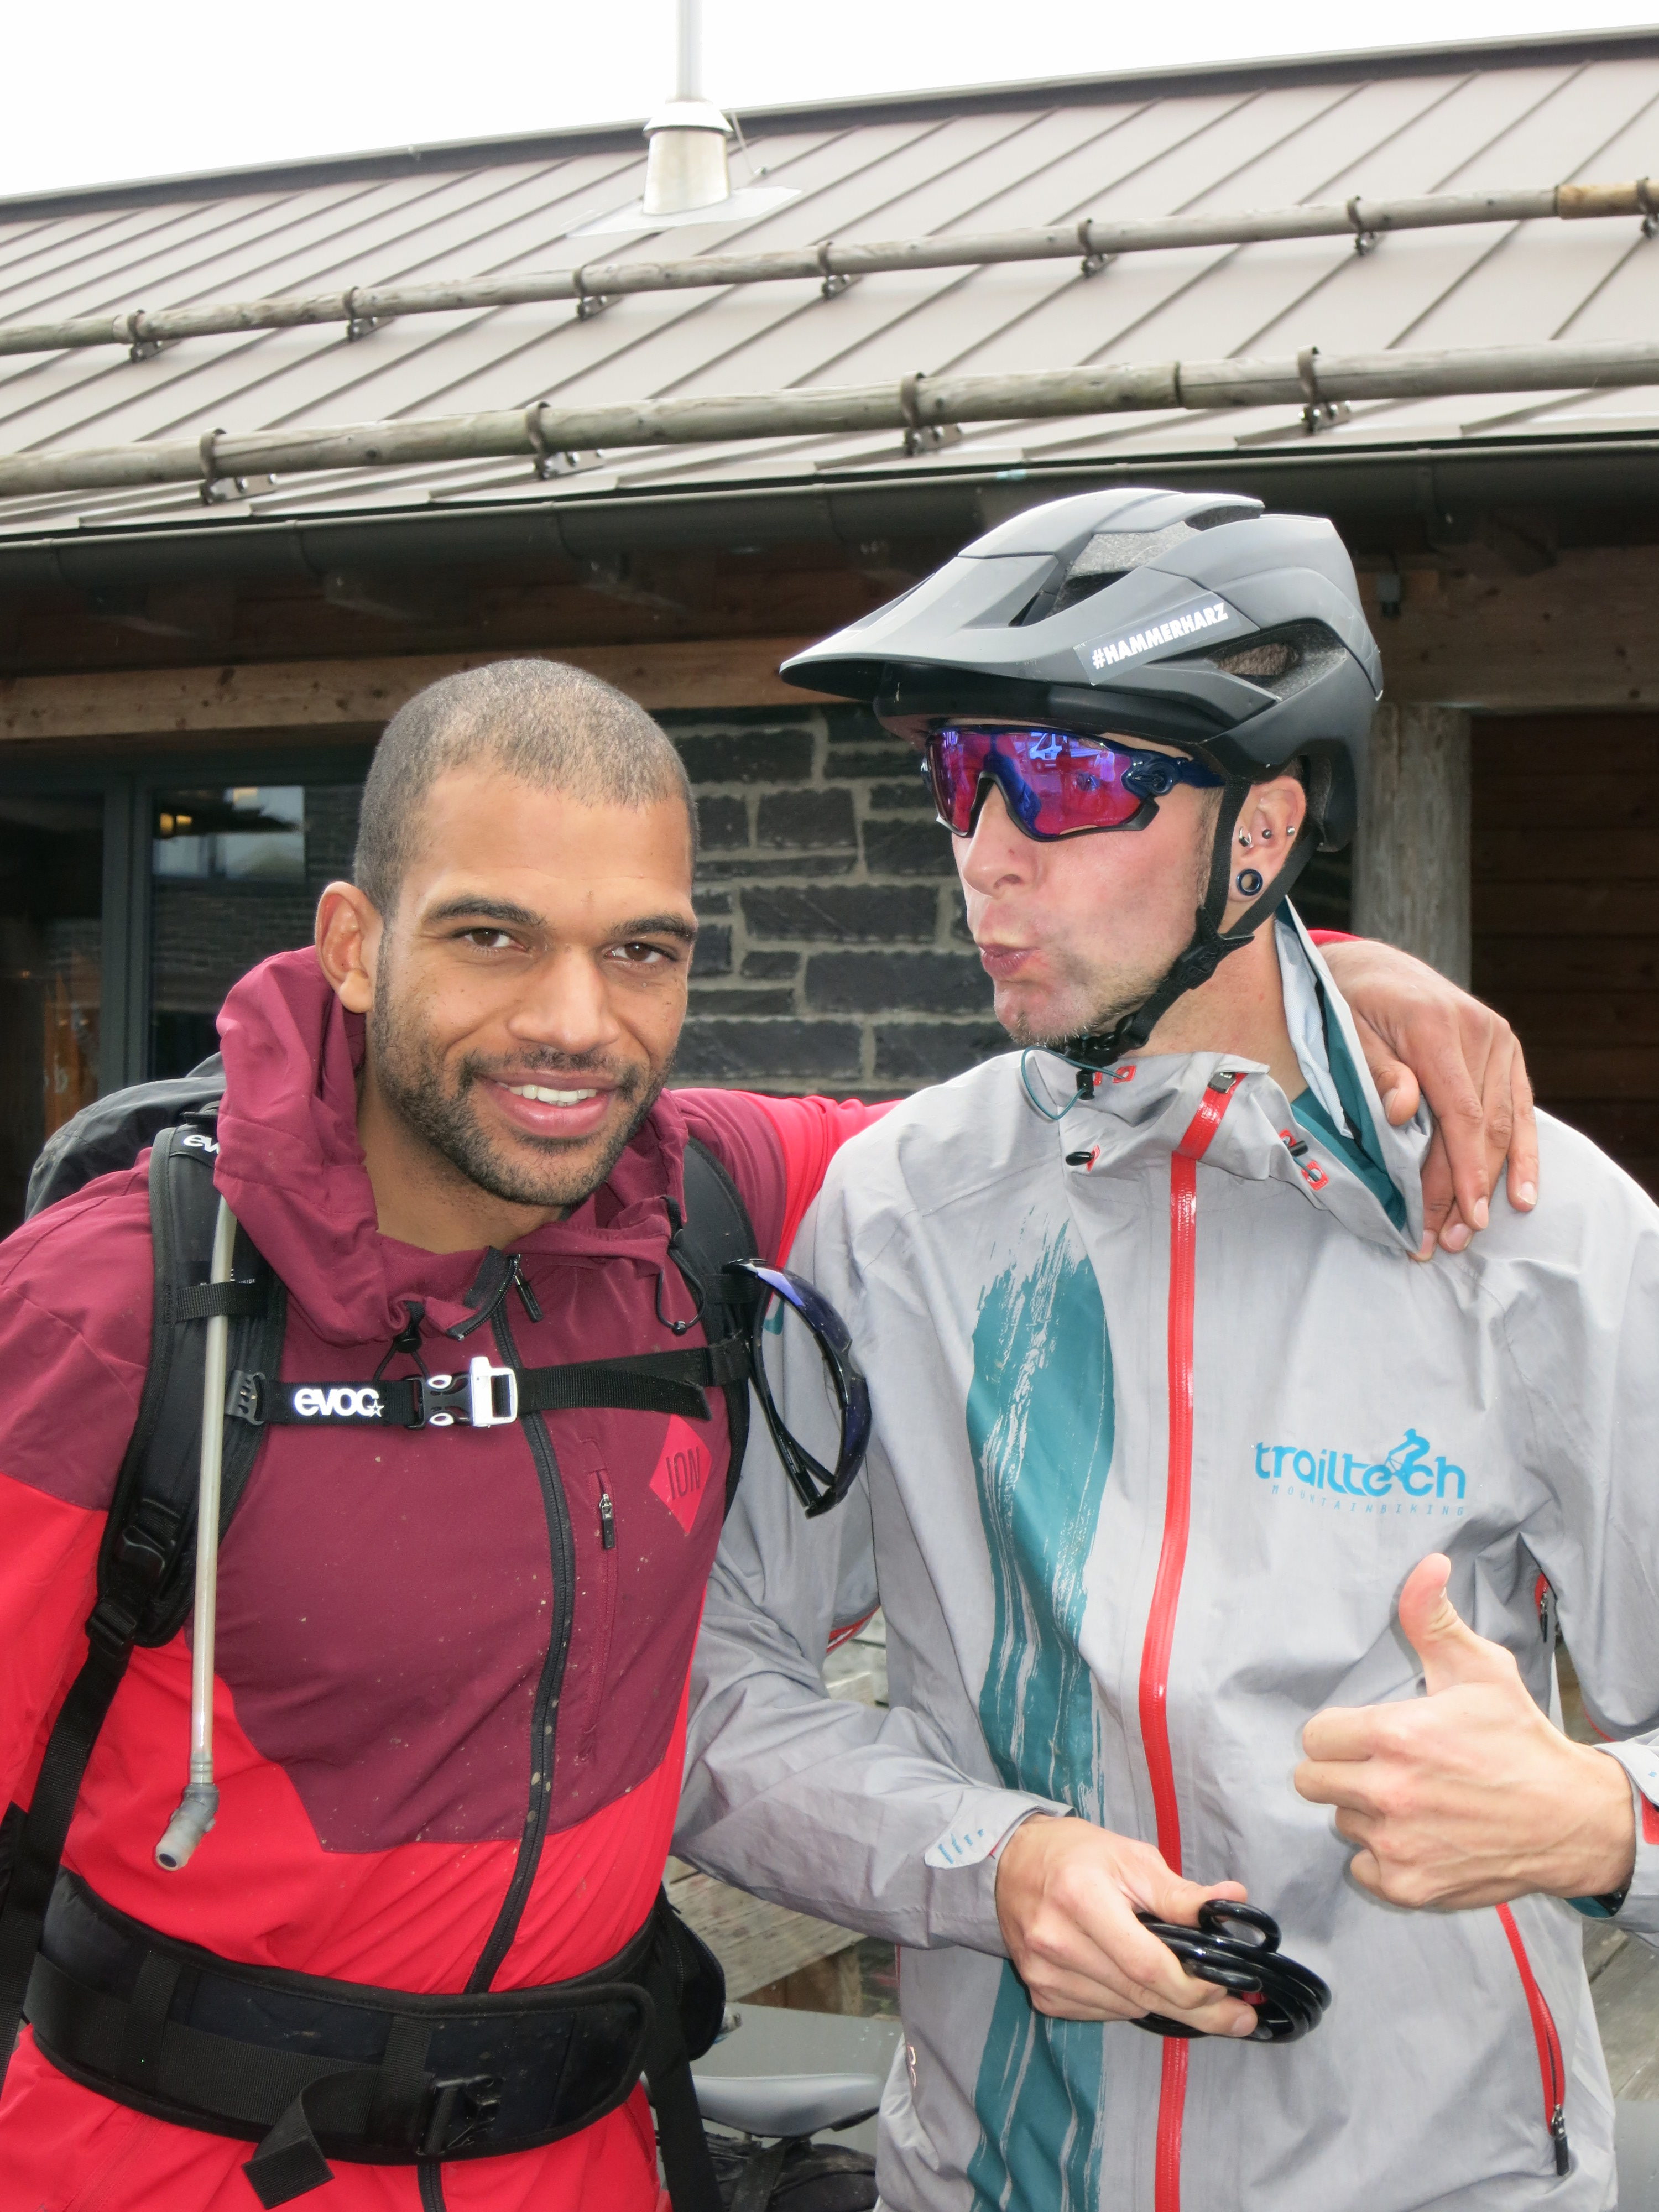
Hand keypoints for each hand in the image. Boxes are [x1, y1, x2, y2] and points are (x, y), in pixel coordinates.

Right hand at [993, 1814, 1257, 2033]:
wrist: (1011, 1862)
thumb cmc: (1078, 1854)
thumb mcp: (1131, 1857)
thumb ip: (1180, 1892)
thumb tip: (1235, 1902)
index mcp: (1080, 1898)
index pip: (1146, 1965)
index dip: (1193, 1984)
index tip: (1231, 1986)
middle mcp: (1055, 1942)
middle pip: (1140, 1995)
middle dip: (1198, 2010)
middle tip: (1240, 2018)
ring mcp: (1044, 1974)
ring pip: (1126, 2009)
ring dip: (1163, 2003)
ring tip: (1188, 1990)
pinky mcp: (1040, 1994)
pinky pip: (1102, 2013)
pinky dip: (1129, 2002)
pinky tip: (1134, 1979)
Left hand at [1294, 1554, 1634, 1908]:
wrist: (1569, 1818)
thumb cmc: (1520, 1739)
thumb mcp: (1480, 1668)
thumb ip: (1432, 1617)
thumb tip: (1426, 1565)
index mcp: (1394, 1736)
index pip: (1315, 1735)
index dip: (1338, 1733)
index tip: (1368, 1734)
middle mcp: (1387, 1793)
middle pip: (1312, 1781)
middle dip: (1340, 1770)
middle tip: (1382, 1765)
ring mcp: (1395, 1844)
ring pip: (1342, 1822)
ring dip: (1365, 1812)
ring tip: (1412, 1799)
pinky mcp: (1408, 1886)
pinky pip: (1362, 1868)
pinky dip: (1383, 1857)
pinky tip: (1418, 1836)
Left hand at [1320, 938, 1537, 1261]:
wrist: (1374, 967)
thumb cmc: (1350, 1003)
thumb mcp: (1347, 1031)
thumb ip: (1376, 1070)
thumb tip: (1403, 1111)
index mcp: (1436, 1027)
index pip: (1460, 1114)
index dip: (1464, 1170)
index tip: (1462, 1216)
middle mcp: (1480, 1031)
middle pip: (1483, 1127)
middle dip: (1469, 1189)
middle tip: (1449, 1240)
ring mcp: (1499, 1040)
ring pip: (1505, 1124)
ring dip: (1493, 1182)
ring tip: (1474, 1229)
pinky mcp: (1507, 1050)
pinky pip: (1520, 1109)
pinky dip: (1521, 1153)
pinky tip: (1523, 1194)